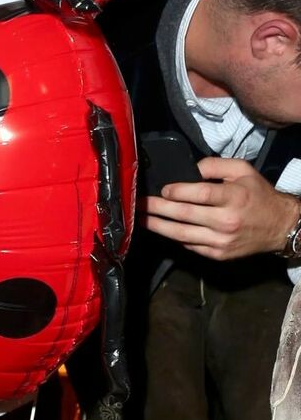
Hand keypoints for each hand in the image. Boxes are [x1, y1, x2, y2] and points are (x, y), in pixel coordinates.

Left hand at [141, 157, 298, 261]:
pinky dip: (173, 237)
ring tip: (141, 219)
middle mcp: (225, 221)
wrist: (279, 226)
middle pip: (183, 215)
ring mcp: (220, 241)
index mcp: (233, 197)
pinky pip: (188, 245)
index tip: (162, 190)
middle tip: (139, 204)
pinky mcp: (217, 254)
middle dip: (157, 209)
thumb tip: (189, 171)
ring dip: (157, 226)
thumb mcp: (243, 170)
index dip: (176, 192)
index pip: (198, 194)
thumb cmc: (259, 196)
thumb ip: (215, 166)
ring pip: (180, 234)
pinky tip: (161, 229)